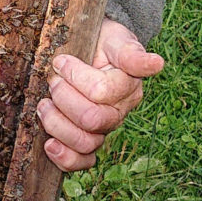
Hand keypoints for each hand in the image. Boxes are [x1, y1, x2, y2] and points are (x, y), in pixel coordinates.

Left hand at [37, 19, 161, 172]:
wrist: (89, 50)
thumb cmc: (102, 43)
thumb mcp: (116, 39)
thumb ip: (132, 53)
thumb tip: (158, 63)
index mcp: (128, 88)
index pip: (100, 91)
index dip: (75, 75)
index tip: (61, 60)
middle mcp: (118, 112)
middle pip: (92, 120)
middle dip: (63, 97)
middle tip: (53, 81)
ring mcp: (103, 129)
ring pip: (85, 143)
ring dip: (56, 124)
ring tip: (44, 105)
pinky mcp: (87, 140)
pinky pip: (82, 161)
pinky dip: (64, 159)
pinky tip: (50, 145)